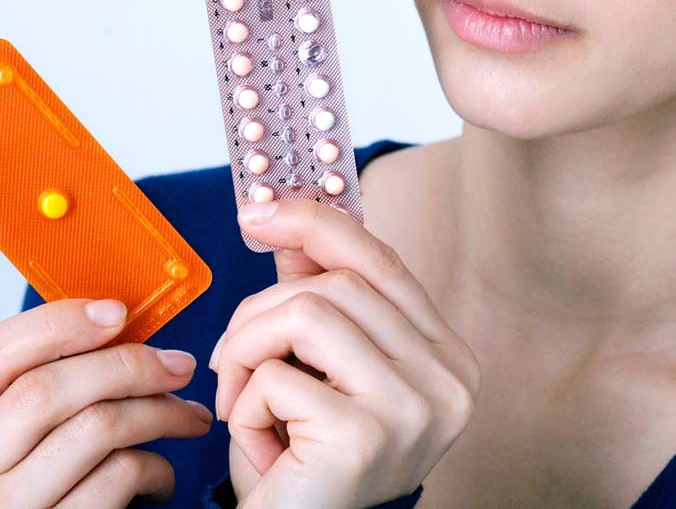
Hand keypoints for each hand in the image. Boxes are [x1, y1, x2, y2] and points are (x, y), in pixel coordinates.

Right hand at [0, 297, 213, 506]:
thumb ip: (31, 402)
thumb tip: (110, 331)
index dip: (54, 324)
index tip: (115, 312)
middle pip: (47, 389)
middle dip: (127, 364)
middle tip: (175, 365)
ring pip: (95, 429)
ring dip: (157, 412)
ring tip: (186, 416)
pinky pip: (117, 480)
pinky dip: (155, 468)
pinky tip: (160, 473)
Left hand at [210, 197, 480, 507]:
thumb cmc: (307, 464)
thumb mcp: (315, 370)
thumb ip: (313, 298)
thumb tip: (284, 221)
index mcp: (446, 357)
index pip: (383, 261)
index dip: (317, 224)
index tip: (258, 210)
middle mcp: (448, 380)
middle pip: (337, 283)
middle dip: (261, 311)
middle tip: (228, 360)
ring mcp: (415, 407)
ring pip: (306, 313)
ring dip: (247, 352)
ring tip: (239, 401)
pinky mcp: (366, 437)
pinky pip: (278, 376)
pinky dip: (247, 404)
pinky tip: (259, 443)